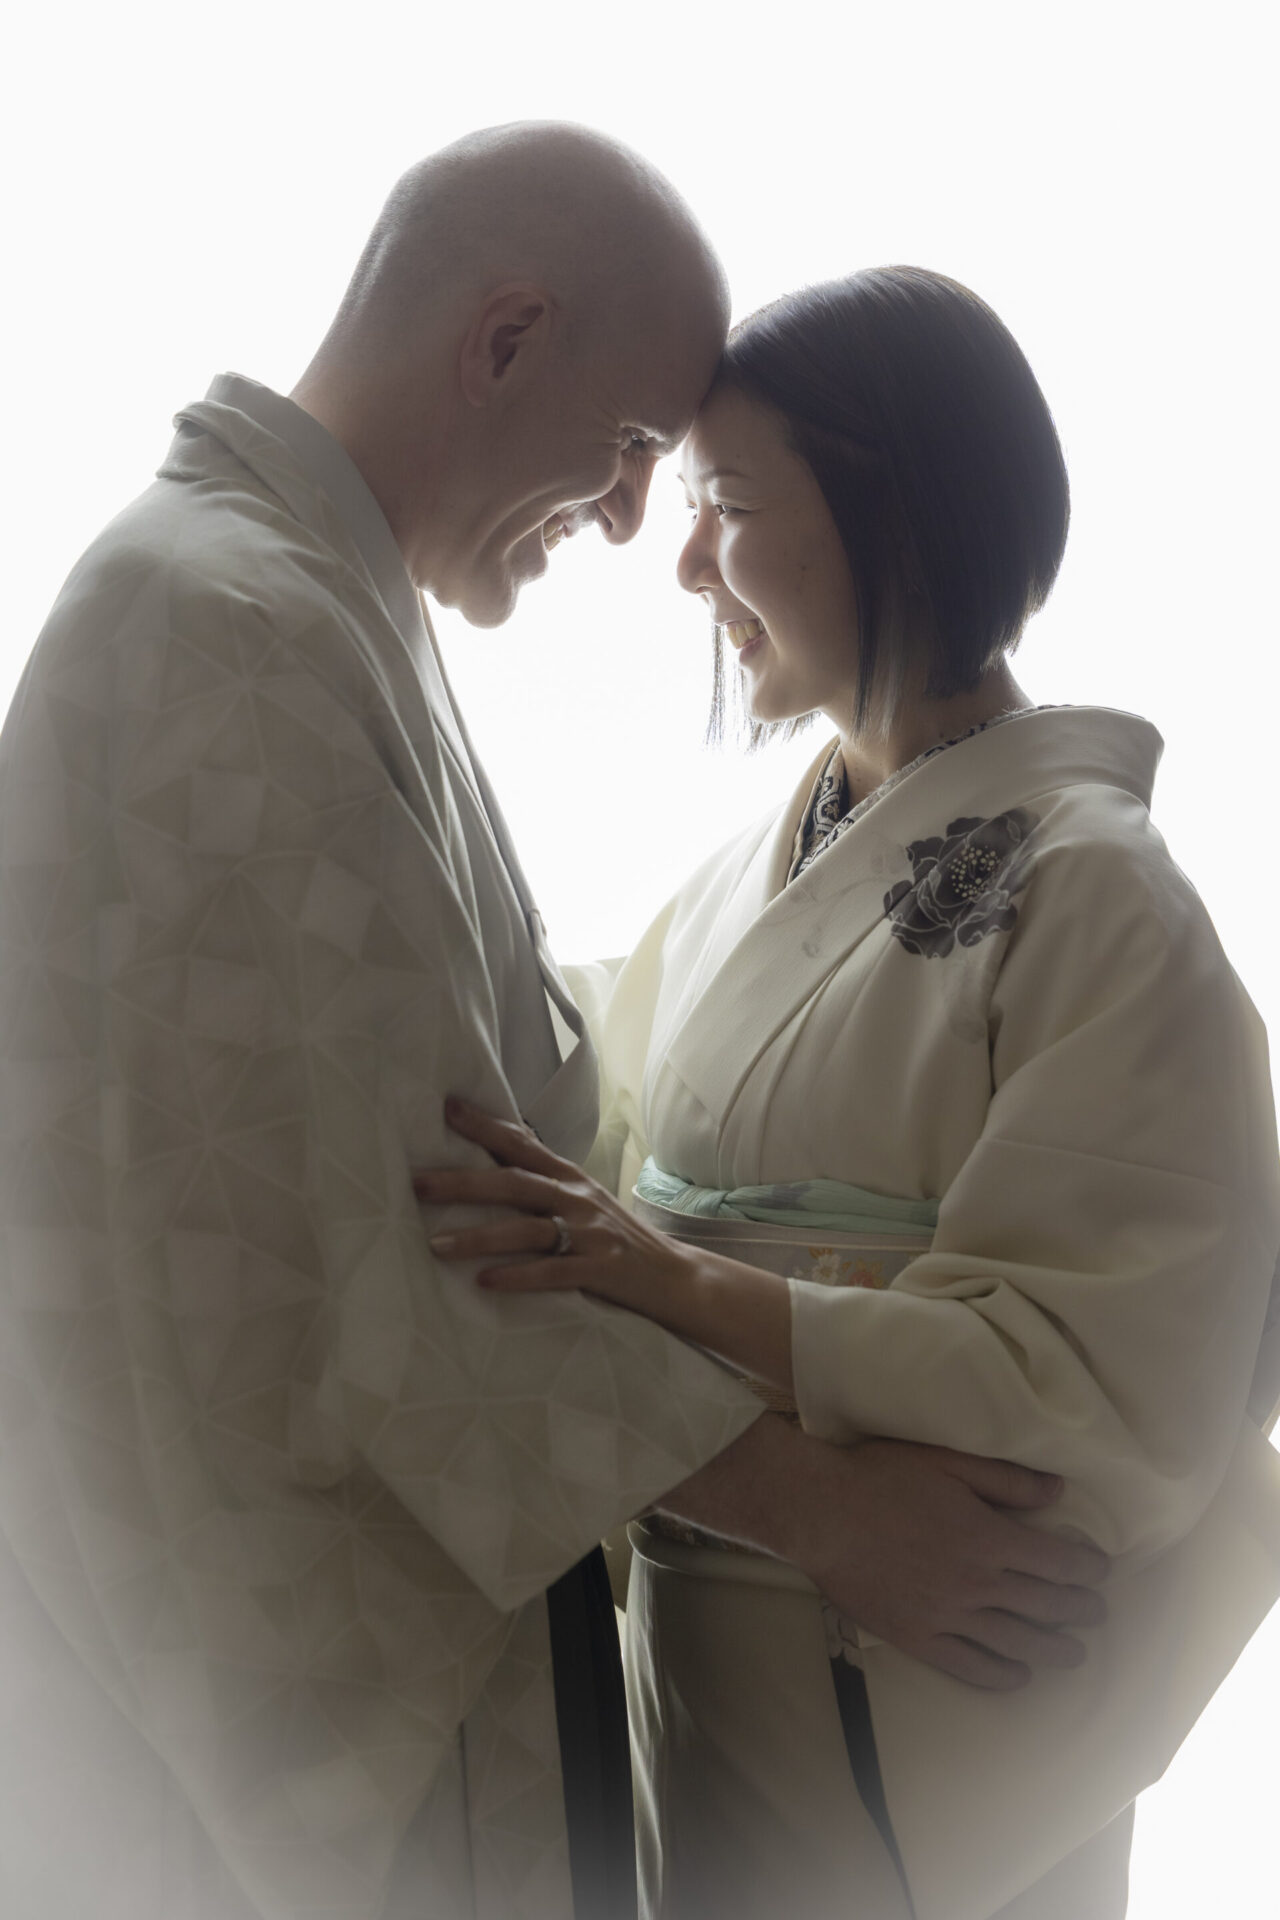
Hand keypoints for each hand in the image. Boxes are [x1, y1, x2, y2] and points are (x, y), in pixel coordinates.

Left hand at [414, 1096, 694, 1315]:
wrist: (675, 1276)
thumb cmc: (617, 1240)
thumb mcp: (583, 1201)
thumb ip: (544, 1182)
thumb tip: (498, 1157)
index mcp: (570, 1178)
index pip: (522, 1144)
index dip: (484, 1127)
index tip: (446, 1108)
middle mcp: (578, 1198)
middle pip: (513, 1183)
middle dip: (462, 1182)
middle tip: (416, 1183)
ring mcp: (590, 1233)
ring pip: (526, 1229)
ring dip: (478, 1236)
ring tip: (436, 1245)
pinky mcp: (601, 1269)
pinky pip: (553, 1272)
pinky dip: (519, 1276)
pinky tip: (486, 1281)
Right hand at [787, 1432, 1108, 1688]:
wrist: (820, 1513)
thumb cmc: (882, 1477)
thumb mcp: (946, 1462)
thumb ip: (1005, 1480)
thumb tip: (1058, 1490)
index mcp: (987, 1537)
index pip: (1056, 1562)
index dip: (1086, 1568)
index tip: (1101, 1571)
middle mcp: (976, 1584)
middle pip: (1044, 1605)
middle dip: (1079, 1610)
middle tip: (1097, 1612)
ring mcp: (948, 1617)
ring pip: (1015, 1642)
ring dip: (1052, 1649)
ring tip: (1075, 1653)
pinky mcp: (918, 1638)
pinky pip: (969, 1666)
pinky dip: (1000, 1676)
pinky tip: (1018, 1676)